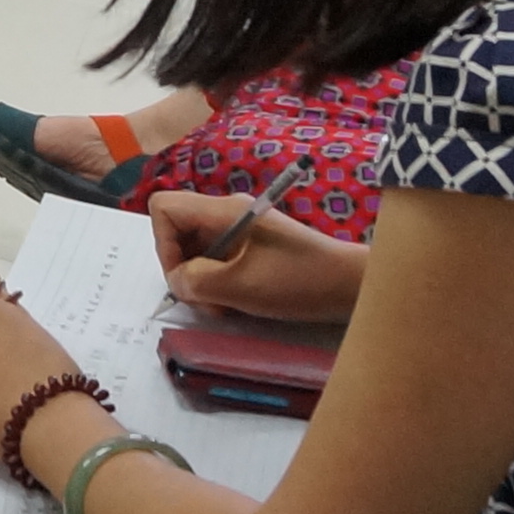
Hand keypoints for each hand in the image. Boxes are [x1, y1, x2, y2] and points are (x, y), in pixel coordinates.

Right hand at [150, 188, 365, 322]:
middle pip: (178, 230)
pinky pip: (218, 258)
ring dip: (202, 280)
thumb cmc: (298, 281)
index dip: (163, 244)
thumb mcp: (240, 286)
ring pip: (197, 248)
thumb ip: (197, 281)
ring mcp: (241, 227)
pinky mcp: (253, 245)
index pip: (164, 208)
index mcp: (223, 210)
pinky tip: (238, 299)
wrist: (350, 285)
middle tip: (207, 300)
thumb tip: (177, 280)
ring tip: (225, 304)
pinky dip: (218, 281)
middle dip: (184, 268)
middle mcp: (228, 212)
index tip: (185, 277)